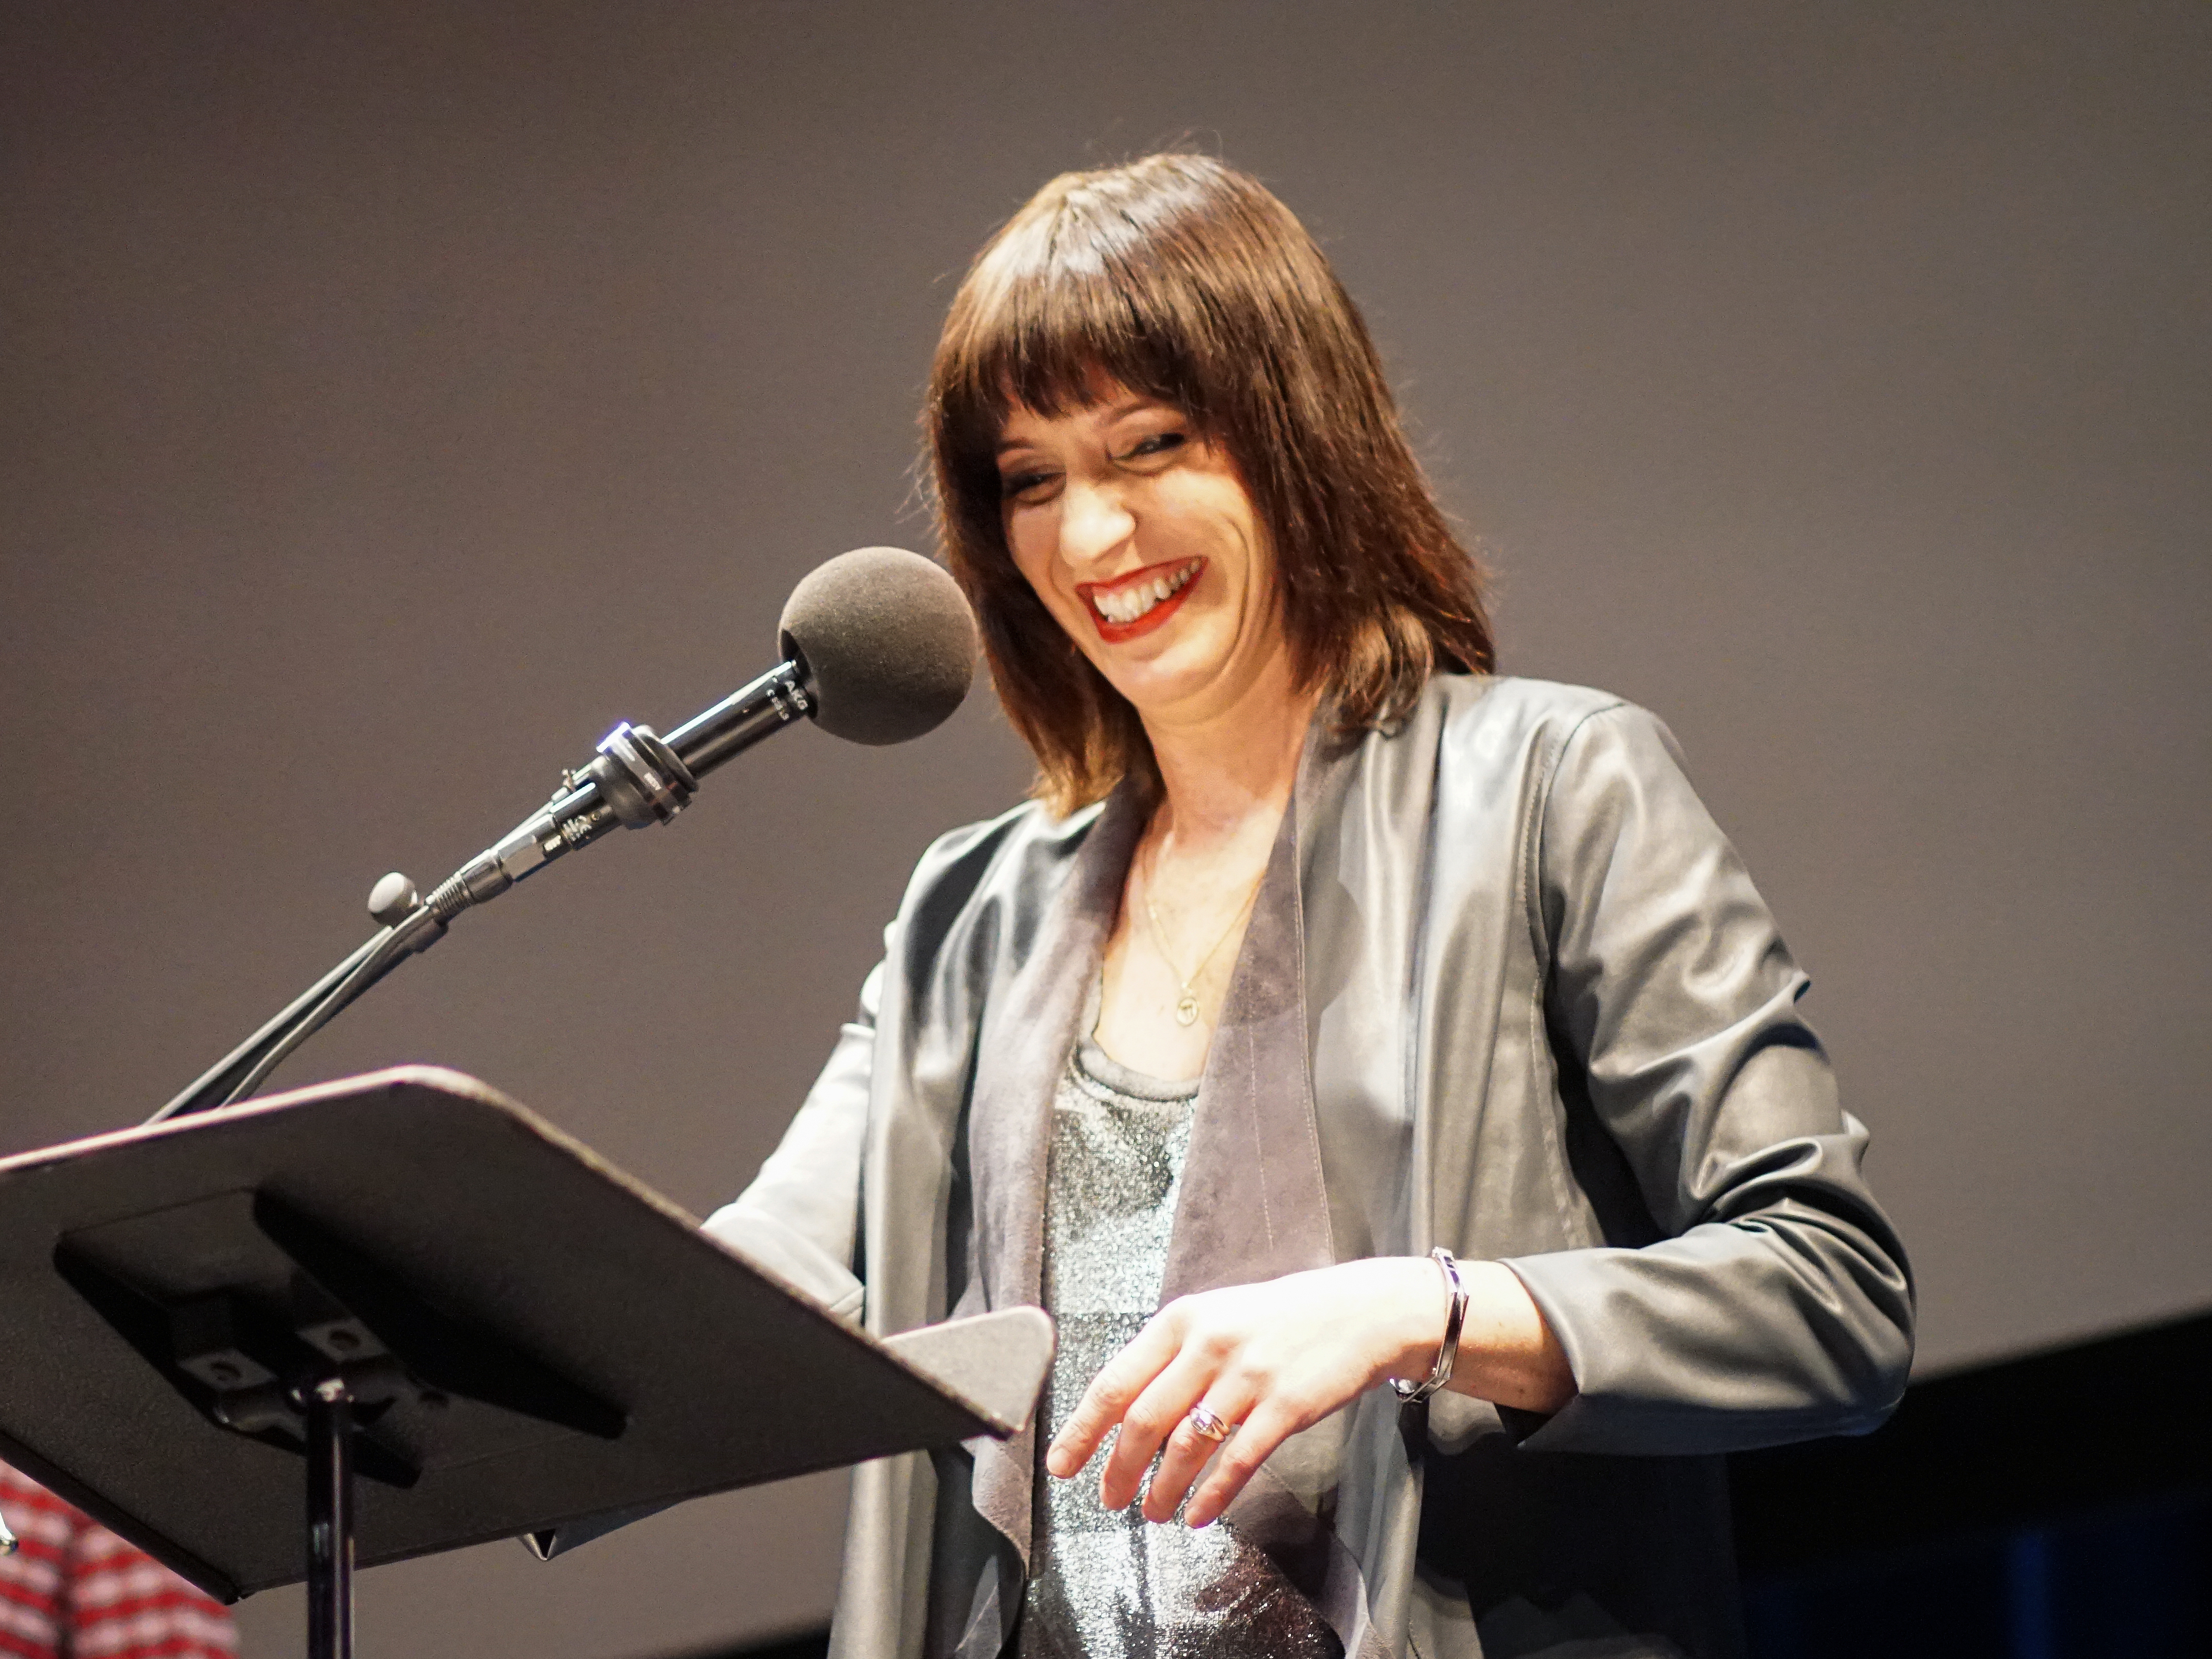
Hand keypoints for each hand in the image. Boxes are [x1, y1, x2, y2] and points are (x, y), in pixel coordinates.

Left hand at [1045, 1253, 1570, 1527]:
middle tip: (1109, 1500)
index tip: (1062, 1463)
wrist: (1359, 1312)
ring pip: (1186, 1447)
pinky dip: (1212, 1495)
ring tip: (1153, 1513)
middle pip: (1144, 1421)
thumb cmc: (1280, 1319)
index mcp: (1182, 1319)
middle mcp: (1209, 1344)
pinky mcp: (1285, 1406)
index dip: (1083, 1429)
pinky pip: (1237, 1461)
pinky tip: (1199, 1514)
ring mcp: (1248, 1375)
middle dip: (1119, 1470)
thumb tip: (1122, 1408)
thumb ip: (1172, 1356)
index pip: (1116, 1381)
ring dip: (1162, 1490)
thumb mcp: (1216, 1318)